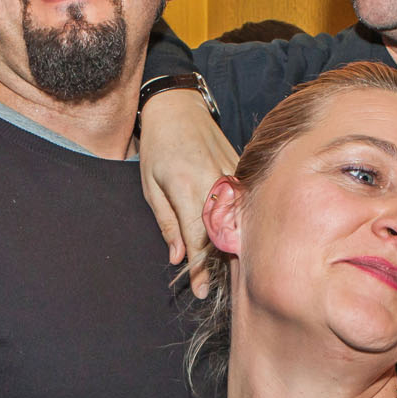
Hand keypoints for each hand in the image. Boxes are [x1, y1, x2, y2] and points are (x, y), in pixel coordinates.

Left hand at [139, 88, 235, 297]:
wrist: (178, 106)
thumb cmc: (158, 145)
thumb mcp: (151, 186)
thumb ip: (167, 223)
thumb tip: (177, 257)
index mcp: (188, 187)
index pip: (198, 240)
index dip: (200, 269)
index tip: (201, 291)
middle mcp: (215, 183)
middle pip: (223, 234)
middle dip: (220, 264)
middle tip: (217, 288)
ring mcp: (233, 175)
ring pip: (238, 220)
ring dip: (234, 245)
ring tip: (233, 271)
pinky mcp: (242, 169)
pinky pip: (245, 203)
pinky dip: (242, 222)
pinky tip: (241, 239)